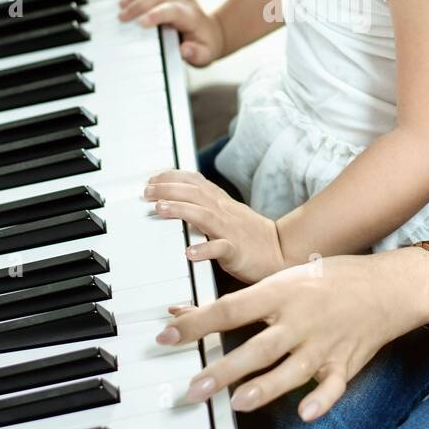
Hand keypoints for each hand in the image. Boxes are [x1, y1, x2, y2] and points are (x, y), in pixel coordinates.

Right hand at [119, 0, 223, 65]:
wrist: (212, 33)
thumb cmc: (205, 45)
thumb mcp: (205, 56)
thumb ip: (196, 54)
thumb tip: (185, 50)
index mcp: (192, 17)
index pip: (174, 10)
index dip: (156, 14)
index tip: (140, 23)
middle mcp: (186, 1)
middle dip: (139, 4)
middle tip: (123, 17)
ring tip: (123, 4)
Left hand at [145, 168, 286, 281]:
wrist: (281, 251)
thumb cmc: (251, 235)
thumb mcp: (228, 212)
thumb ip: (206, 203)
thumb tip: (181, 196)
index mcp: (221, 202)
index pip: (195, 181)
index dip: (172, 177)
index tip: (153, 178)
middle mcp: (224, 211)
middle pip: (194, 193)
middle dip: (168, 189)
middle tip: (147, 191)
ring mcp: (230, 230)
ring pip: (203, 215)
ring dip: (180, 210)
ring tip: (160, 209)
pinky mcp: (236, 251)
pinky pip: (220, 248)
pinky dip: (204, 249)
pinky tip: (190, 252)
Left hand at [156, 247, 428, 420]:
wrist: (387, 285)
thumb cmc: (327, 280)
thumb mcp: (282, 279)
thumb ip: (236, 302)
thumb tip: (181, 311)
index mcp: (281, 292)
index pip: (231, 308)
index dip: (196, 323)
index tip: (166, 336)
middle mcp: (300, 319)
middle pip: (257, 346)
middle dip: (224, 368)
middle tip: (193, 388)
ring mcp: (324, 343)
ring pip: (291, 369)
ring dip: (265, 386)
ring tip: (237, 403)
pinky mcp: (345, 364)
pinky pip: (333, 386)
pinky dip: (320, 399)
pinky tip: (304, 413)